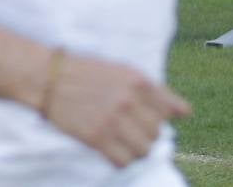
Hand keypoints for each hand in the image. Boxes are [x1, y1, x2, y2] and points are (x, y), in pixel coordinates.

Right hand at [44, 52, 190, 167]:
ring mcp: (113, 120)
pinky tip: (109, 147)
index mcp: (138, 81)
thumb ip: (155, 91)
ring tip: (118, 138)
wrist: (47, 77)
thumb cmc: (85, 72)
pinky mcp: (97, 137)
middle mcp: (129, 101)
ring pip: (144, 150)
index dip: (155, 116)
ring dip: (134, 148)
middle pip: (157, 133)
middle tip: (124, 126)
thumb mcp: (123, 71)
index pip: (169, 112)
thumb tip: (186, 113)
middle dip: (144, 133)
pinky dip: (119, 159)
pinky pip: (124, 161)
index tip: (140, 115)